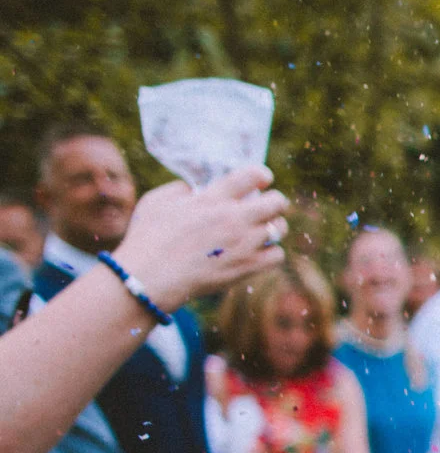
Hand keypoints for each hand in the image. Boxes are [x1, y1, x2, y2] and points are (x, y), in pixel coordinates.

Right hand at [115, 168, 290, 310]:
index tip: (262, 178)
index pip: (251, 175)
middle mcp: (232, 218)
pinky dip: (271, 253)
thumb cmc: (147, 238)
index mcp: (211, 199)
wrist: (149, 277)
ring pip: (280, 227)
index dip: (262, 174)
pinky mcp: (247, 267)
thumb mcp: (156, 201)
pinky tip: (258, 253)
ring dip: (273, 227)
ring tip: (260, 230)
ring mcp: (243, 243)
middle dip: (274, 201)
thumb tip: (195, 188)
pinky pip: (277, 255)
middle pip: (277, 201)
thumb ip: (179, 189)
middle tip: (266, 207)